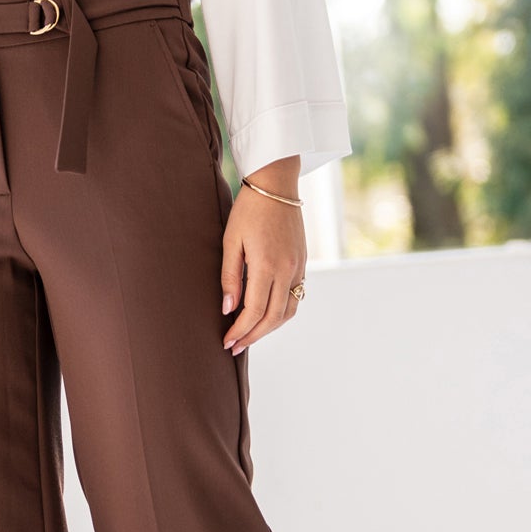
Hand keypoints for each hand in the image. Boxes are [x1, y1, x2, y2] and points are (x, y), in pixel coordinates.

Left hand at [221, 158, 305, 355]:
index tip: (227, 342)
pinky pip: (296, 296)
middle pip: (273, 318)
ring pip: (288, 311)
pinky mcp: (303, 262)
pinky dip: (281, 312)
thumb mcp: (230, 241)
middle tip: (235, 347)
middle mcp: (287, 270)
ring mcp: (298, 267)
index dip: (240, 331)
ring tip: (250, 335)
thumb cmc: (248, 210)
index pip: (254, 311)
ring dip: (270, 328)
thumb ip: (230, 277)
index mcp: (267, 266)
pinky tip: (266, 314)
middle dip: (253, 336)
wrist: (276, 185)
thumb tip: (228, 308)